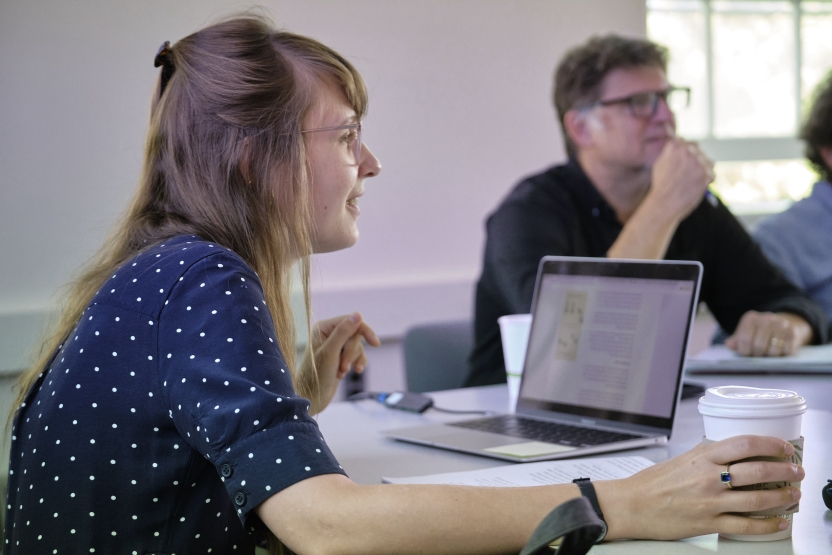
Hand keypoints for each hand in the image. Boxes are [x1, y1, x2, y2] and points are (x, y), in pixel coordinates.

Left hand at [301, 312, 379, 413]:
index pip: (350, 321)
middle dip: (352, 352)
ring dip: (352, 360)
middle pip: (355, 335)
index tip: (375, 343)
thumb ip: (344, 332)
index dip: (364, 330)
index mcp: (323, 328)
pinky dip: (357, 363)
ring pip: (357, 346)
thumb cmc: (316, 375)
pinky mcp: (341, 357)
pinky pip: (358, 355)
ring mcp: (336, 346)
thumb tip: (358, 314)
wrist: (312, 398)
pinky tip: (353, 372)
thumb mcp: (331, 352)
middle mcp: (329, 334)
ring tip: (341, 372)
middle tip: (344, 367)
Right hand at [598, 435, 802, 539]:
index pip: (744, 444)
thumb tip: (730, 456)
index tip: (783, 447)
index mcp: (702, 457)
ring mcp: (710, 502)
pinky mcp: (708, 523)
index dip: (770, 444)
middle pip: (758, 471)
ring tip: (793, 494)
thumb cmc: (651, 483)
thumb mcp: (680, 460)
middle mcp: (709, 478)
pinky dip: (767, 524)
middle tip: (797, 471)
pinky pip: (746, 525)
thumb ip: (706, 458)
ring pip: (758, 500)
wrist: (631, 505)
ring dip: (782, 497)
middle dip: (785, 471)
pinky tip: (778, 521)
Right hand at [647, 137, 714, 222]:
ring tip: (690, 182)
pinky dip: (706, 181)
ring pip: (708, 162)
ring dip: (703, 170)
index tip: (682, 166)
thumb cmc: (661, 184)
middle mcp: (687, 150)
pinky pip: (712, 174)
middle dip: (695, 162)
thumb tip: (677, 137)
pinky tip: (694, 187)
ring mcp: (698, 162)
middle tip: (685, 176)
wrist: (663, 203)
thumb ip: (671, 149)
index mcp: (675, 145)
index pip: (689, 144)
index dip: (687, 155)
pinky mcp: (706, 174)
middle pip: (699, 151)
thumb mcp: (660, 161)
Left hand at [725, 311, 811, 356]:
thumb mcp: (746, 334)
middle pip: (758, 346)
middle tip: (759, 354)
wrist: (785, 324)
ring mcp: (781, 324)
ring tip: (769, 351)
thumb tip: (729, 345)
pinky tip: (781, 349)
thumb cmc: (760, 332)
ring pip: (773, 351)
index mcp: (750, 318)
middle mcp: (766, 318)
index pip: (744, 340)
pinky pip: (787, 352)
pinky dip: (783, 355)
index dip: (745, 351)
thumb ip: (736, 341)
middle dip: (758, 355)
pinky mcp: (793, 332)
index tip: (747, 353)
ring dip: (771, 356)